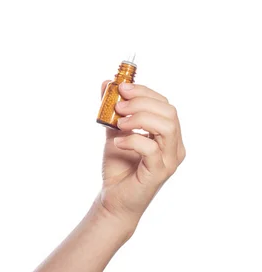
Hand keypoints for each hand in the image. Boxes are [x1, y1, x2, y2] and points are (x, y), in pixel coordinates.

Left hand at [96, 80, 185, 227]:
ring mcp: (169, 160)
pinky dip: (133, 140)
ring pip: (167, 127)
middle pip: (169, 112)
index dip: (144, 92)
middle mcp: (174, 146)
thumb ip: (113, 109)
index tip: (122, 88)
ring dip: (140, 118)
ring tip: (119, 123)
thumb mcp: (114, 131)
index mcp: (168, 134)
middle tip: (118, 106)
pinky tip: (118, 142)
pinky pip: (152, 149)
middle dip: (142, 102)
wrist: (113, 198)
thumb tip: (107, 83)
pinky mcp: (159, 172)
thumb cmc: (119, 166)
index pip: (164, 104)